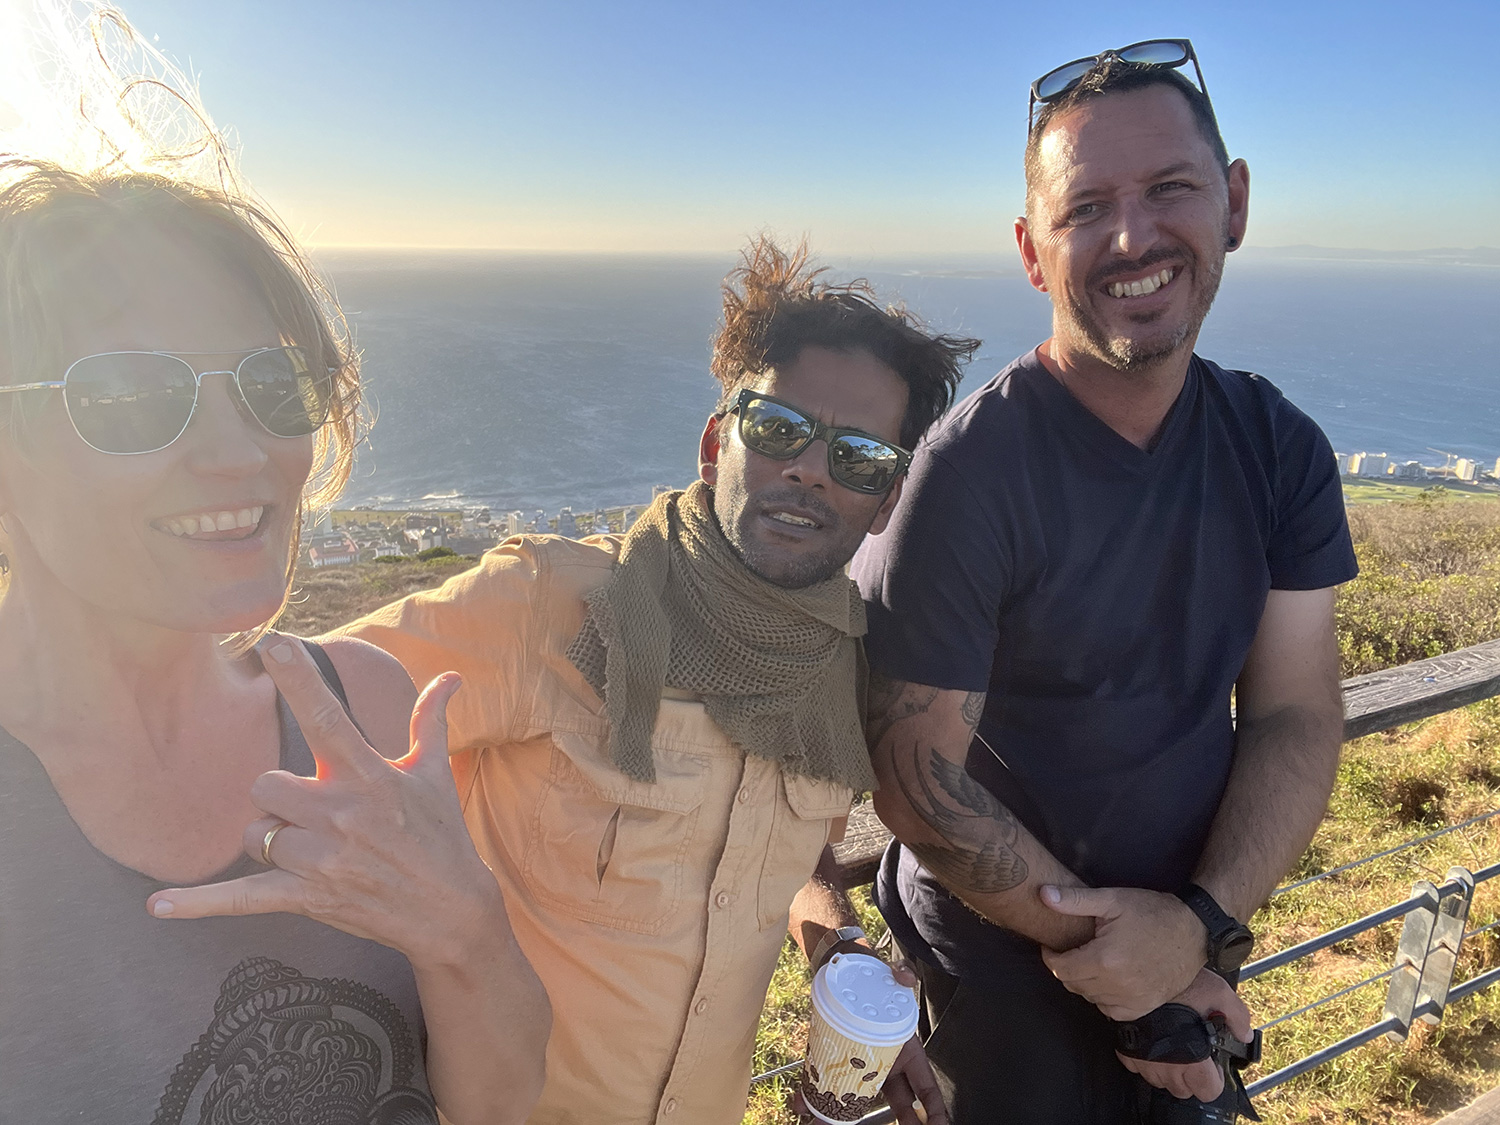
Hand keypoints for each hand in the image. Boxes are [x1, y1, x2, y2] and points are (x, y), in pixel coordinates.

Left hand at [146, 637, 503, 967]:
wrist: (452, 911)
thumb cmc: (442, 836)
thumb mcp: (435, 774)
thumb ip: (431, 721)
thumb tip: (452, 676)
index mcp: (370, 775)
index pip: (326, 717)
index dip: (298, 678)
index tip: (272, 642)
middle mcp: (341, 811)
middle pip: (265, 785)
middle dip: (280, 798)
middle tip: (314, 812)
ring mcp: (322, 857)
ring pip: (255, 833)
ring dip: (273, 839)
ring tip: (313, 851)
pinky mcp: (307, 897)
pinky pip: (241, 896)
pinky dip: (198, 904)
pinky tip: (157, 907)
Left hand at [793, 959, 947, 1124]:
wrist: (844, 968)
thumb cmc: (874, 976)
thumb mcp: (892, 973)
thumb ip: (902, 972)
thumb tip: (905, 977)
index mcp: (909, 1051)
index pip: (926, 1088)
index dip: (934, 1111)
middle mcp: (888, 1062)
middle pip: (895, 1103)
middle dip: (896, 1124)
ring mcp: (863, 1064)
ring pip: (857, 1097)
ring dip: (842, 1114)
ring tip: (827, 1124)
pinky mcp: (839, 1059)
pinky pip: (830, 1081)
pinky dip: (816, 1092)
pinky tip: (803, 1102)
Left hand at [1038, 885, 1204, 1018]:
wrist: (1194, 930)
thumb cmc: (1153, 912)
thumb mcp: (1112, 899)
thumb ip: (1075, 900)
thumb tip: (1043, 894)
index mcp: (1104, 959)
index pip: (1061, 968)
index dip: (1051, 957)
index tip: (1052, 947)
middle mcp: (1116, 985)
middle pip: (1073, 985)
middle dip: (1067, 968)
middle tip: (1072, 952)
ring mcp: (1133, 999)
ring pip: (1090, 999)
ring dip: (1084, 983)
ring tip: (1091, 962)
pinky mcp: (1145, 1007)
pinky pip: (1111, 1011)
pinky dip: (1104, 998)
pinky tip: (1108, 979)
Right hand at [1116, 969, 1254, 1102]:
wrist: (1137, 976)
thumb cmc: (1177, 986)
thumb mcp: (1218, 993)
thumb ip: (1237, 1016)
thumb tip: (1245, 1034)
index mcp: (1193, 1059)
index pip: (1209, 1091)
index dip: (1214, 1079)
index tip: (1211, 1062)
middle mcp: (1168, 1067)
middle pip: (1183, 1090)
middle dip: (1191, 1077)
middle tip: (1193, 1053)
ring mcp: (1144, 1061)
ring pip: (1160, 1081)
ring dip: (1168, 1071)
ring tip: (1173, 1047)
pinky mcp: (1127, 1052)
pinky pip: (1138, 1067)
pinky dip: (1146, 1060)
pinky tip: (1153, 1042)